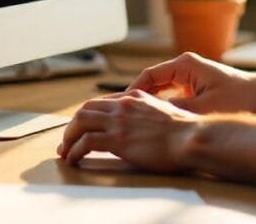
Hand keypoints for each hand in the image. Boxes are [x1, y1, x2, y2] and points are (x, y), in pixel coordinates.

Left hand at [57, 90, 198, 171]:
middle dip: (72, 125)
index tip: (82, 128)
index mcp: (135, 97)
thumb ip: (147, 113)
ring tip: (65, 151)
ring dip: (68, 138)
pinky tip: (73, 159)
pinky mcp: (117, 139)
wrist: (189, 138)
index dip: (88, 115)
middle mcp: (123, 104)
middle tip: (67, 140)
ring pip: (80, 122)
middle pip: (86, 109)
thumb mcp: (164, 112)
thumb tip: (139, 124)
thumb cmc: (184, 131)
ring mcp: (119, 121)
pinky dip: (74, 151)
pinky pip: (85, 142)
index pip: (102, 102)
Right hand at [127, 52, 255, 113]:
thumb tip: (147, 118)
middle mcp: (187, 67)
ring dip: (151, 106)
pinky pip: (174, 98)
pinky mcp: (200, 89)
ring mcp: (193, 78)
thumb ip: (173, 111)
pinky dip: (166, 109)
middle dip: (138, 100)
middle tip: (122, 118)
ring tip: (137, 123)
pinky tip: (159, 125)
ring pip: (163, 92)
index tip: (120, 109)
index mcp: (185, 65)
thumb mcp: (202, 108)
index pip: (148, 76)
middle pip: (152, 83)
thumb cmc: (239, 98)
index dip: (131, 93)